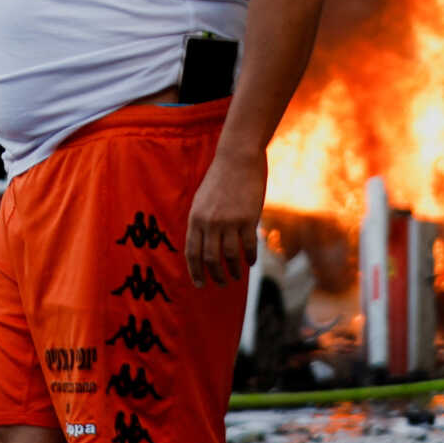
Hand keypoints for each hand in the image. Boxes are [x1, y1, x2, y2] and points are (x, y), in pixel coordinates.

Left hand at [187, 151, 266, 287]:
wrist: (238, 158)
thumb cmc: (220, 179)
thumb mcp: (202, 200)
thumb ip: (201, 222)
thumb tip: (204, 247)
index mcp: (195, 218)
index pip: (192, 252)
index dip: (196, 271)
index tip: (201, 284)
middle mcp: (210, 222)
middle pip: (211, 258)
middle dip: (216, 275)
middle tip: (222, 283)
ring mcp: (229, 221)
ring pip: (230, 256)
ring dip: (234, 270)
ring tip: (237, 277)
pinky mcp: (248, 218)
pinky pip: (248, 245)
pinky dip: (249, 257)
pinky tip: (250, 262)